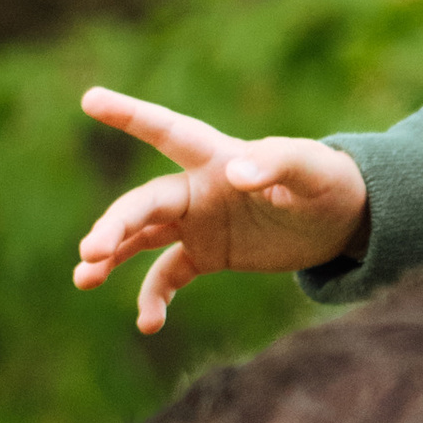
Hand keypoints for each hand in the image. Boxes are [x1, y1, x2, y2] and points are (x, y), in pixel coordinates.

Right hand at [73, 89, 371, 331]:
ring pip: (141, 238)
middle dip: (114, 225)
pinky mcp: (206, 254)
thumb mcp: (310, 171)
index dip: (129, 114)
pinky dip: (154, 298)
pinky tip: (149, 324)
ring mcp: (197, 222)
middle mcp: (196, 188)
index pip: (166, 131)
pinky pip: (168, 276)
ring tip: (83, 280)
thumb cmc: (325, 182)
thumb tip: (235, 174)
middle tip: (90, 252)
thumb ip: (275, 165)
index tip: (90, 98)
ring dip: (112, 257)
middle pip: (143, 203)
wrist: (339, 221)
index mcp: (216, 158)